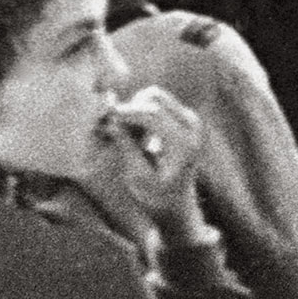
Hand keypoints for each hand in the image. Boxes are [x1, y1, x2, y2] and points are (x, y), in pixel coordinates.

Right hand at [83, 88, 211, 241]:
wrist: (177, 201)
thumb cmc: (155, 195)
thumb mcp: (137, 176)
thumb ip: (127, 146)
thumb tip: (112, 120)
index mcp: (184, 143)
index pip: (153, 113)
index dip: (126, 112)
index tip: (105, 120)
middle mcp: (192, 125)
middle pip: (154, 97)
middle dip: (130, 109)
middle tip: (114, 131)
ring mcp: (191, 118)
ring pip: (154, 97)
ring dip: (134, 110)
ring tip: (126, 138)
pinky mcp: (184, 117)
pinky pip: (157, 104)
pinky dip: (140, 113)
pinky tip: (135, 137)